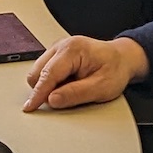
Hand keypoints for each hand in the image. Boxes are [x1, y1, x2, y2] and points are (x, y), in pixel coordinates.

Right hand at [22, 36, 148, 111]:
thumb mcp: (101, 87)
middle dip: (44, 90)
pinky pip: (44, 71)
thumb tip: (52, 100)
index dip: (38, 94)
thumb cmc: (115, 69)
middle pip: (37, 72)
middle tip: (66, 98)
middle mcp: (62, 45)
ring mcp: (57, 49)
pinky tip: (68, 83)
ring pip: (38, 72)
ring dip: (48, 85)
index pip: (48, 75)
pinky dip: (52, 82)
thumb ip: (75, 94)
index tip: (30, 107)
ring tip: (71, 88)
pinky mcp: (56, 55)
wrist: (122, 59)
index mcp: (72, 50)